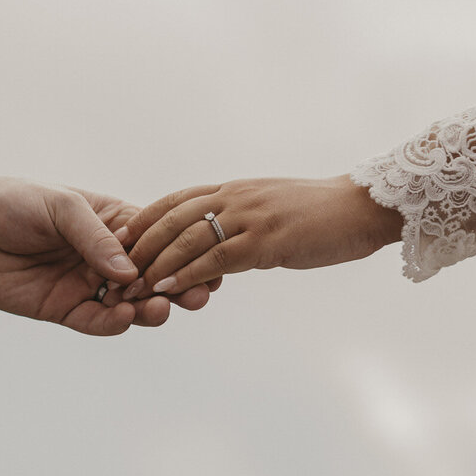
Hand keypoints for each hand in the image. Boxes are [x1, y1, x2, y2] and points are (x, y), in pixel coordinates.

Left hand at [0, 175, 214, 334]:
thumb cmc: (17, 203)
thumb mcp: (63, 207)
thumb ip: (97, 238)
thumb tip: (130, 272)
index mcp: (115, 225)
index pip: (158, 242)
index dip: (181, 254)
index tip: (206, 264)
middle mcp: (107, 258)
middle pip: (152, 278)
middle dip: (176, 287)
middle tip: (198, 294)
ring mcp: (88, 285)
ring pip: (130, 305)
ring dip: (150, 309)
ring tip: (159, 308)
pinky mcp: (65, 309)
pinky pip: (97, 322)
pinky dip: (114, 324)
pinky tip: (124, 317)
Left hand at [117, 175, 402, 298]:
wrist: (365, 207)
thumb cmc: (324, 214)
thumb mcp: (274, 211)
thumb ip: (246, 224)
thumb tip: (228, 249)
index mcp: (235, 189)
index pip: (176, 200)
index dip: (143, 218)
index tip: (117, 237)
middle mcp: (235, 197)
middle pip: (171, 216)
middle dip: (138, 243)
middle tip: (110, 266)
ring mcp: (249, 217)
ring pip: (187, 237)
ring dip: (154, 262)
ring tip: (129, 284)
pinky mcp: (266, 240)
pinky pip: (216, 257)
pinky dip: (187, 273)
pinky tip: (167, 286)